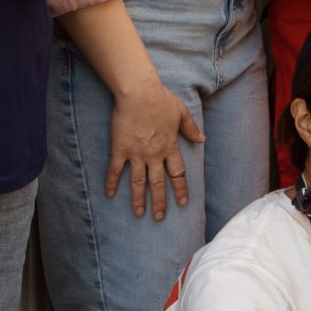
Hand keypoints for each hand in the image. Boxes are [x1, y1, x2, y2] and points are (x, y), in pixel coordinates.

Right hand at [108, 78, 200, 219]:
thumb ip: (190, 128)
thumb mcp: (181, 113)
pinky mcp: (120, 149)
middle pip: (158, 183)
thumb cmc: (160, 100)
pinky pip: (115, 170)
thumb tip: (202, 139)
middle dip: (160, 202)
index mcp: (170, 146)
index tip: (182, 203)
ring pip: (138, 182)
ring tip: (139, 213)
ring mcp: (136, 154)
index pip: (178, 173)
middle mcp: (154, 154)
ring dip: (139, 199)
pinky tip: (109, 194)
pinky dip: (111, 183)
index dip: (180, 189)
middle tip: (159, 217)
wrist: (139, 93)